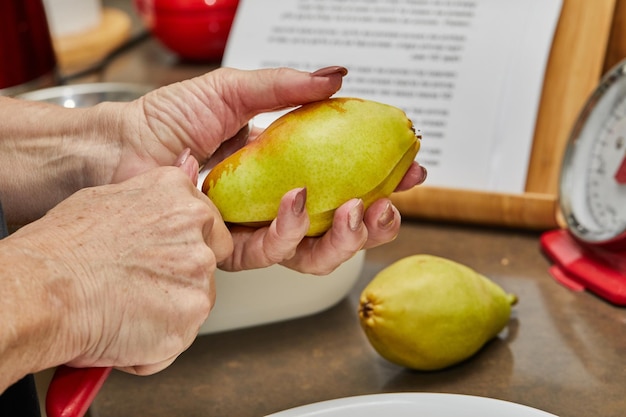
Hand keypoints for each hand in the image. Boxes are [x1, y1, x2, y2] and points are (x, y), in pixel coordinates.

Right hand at [9, 159, 231, 373]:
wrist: (46, 293)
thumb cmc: (62, 249)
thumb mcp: (108, 198)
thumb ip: (155, 198)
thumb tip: (177, 182)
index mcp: (178, 194)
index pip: (207, 223)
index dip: (184, 245)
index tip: (163, 257)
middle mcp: (197, 228)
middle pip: (208, 261)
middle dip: (182, 278)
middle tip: (142, 287)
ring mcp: (199, 272)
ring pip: (196, 300)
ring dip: (168, 311)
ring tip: (124, 308)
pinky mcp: (192, 313)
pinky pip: (181, 335)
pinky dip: (156, 342)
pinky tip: (125, 329)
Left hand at [106, 66, 426, 274]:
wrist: (120, 146)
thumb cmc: (169, 118)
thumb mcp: (237, 89)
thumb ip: (288, 86)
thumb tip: (340, 76)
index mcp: (285, 166)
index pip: (346, 179)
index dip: (383, 177)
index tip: (412, 166)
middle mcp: (275, 201)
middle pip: (340, 225)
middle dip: (377, 222)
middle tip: (395, 203)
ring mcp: (255, 227)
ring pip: (315, 251)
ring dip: (347, 238)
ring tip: (364, 210)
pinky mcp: (230, 247)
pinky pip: (271, 250)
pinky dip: (291, 229)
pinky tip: (299, 199)